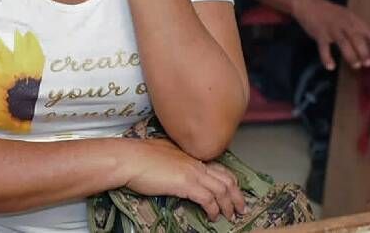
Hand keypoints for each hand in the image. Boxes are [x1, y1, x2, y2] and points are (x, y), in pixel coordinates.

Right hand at [126, 139, 245, 220]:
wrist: (128, 158)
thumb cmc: (137, 156)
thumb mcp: (161, 153)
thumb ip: (173, 160)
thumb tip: (175, 168)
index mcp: (189, 154)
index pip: (218, 167)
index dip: (229, 181)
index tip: (233, 192)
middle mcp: (194, 162)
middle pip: (226, 179)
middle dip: (236, 195)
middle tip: (240, 208)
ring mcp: (192, 172)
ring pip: (221, 190)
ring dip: (228, 205)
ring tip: (230, 216)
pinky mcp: (186, 184)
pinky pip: (208, 199)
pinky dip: (213, 209)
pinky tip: (212, 216)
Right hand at [290, 0, 369, 70]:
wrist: (307, 4)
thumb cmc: (329, 12)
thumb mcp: (346, 15)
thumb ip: (357, 27)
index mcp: (352, 19)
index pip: (368, 30)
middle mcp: (343, 23)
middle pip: (356, 38)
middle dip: (363, 51)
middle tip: (369, 63)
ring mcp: (331, 28)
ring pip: (343, 43)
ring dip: (350, 55)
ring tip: (356, 65)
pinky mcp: (319, 33)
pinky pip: (324, 47)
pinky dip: (327, 58)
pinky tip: (330, 66)